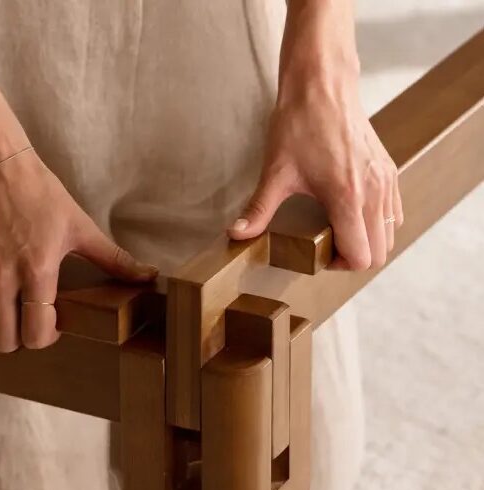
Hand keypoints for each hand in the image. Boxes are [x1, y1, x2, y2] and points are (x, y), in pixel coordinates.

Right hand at [0, 149, 157, 351]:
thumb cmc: (38, 193)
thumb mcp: (80, 226)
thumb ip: (114, 259)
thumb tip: (149, 275)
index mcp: (37, 270)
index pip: (37, 334)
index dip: (47, 337)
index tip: (52, 323)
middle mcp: (0, 277)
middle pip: (5, 342)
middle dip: (21, 339)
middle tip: (28, 320)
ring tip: (6, 315)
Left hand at [227, 47, 403, 270]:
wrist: (323, 83)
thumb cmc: (299, 124)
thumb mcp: (275, 172)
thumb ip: (258, 210)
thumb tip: (236, 235)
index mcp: (348, 198)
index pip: (361, 257)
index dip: (339, 265)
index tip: (320, 255)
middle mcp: (374, 192)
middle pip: (379, 252)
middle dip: (354, 257)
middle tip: (327, 247)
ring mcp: (386, 180)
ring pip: (390, 233)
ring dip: (368, 240)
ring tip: (339, 231)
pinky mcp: (389, 170)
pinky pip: (394, 211)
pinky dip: (378, 222)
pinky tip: (352, 213)